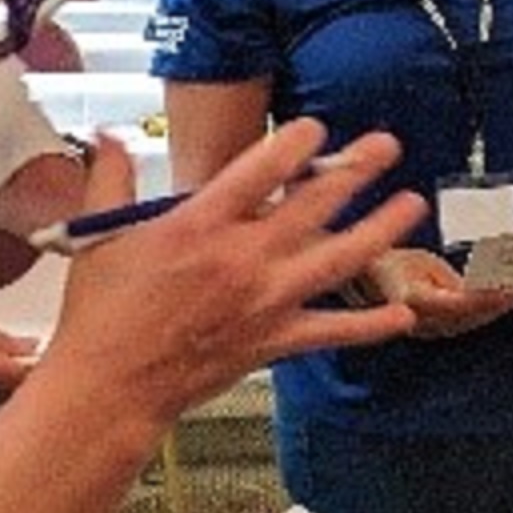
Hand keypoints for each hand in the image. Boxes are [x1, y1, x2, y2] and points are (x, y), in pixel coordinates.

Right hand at [42, 123, 422, 428]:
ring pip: (340, 258)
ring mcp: (265, 300)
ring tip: (412, 205)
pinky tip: (404, 314)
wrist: (111, 384)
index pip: (259, 170)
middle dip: (356, 169)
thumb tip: (109, 138)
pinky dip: (372, 324)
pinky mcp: (275, 340)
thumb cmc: (102, 315)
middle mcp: (242, 258)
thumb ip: (110, 178)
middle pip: (314, 203)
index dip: (296, 144)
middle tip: (387, 146)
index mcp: (198, 225)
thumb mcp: (100, 234)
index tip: (318, 128)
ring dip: (382, 229)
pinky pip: (334, 330)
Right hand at [360, 247, 512, 336]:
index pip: (457, 304)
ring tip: (511, 299)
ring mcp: (422, 329)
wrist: (365, 281)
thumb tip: (475, 292)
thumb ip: (448, 280)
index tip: (508, 293)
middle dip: (493, 308)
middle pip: (466, 319)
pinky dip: (479, 315)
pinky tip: (495, 307)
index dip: (485, 300)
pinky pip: (458, 325)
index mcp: (411, 298)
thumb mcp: (421, 263)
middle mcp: (417, 320)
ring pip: (464, 325)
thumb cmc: (391, 267)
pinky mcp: (428, 330)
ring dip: (490, 314)